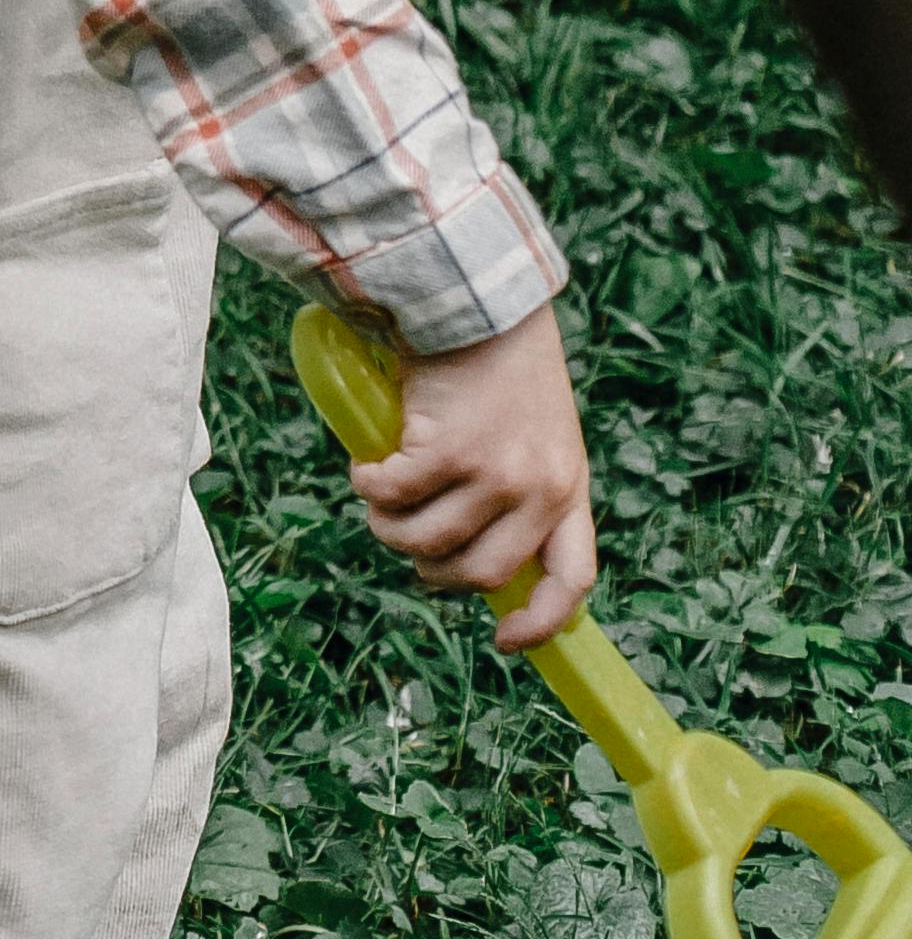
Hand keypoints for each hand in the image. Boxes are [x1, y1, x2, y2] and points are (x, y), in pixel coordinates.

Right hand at [351, 302, 596, 648]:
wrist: (482, 296)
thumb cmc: (502, 361)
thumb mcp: (536, 432)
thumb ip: (520, 485)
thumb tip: (467, 544)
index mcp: (569, 488)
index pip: (573, 578)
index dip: (543, 623)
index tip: (506, 642)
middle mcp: (541, 490)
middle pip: (484, 575)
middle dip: (436, 573)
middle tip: (410, 544)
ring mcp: (497, 474)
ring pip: (429, 541)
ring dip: (389, 529)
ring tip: (377, 499)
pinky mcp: (449, 450)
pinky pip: (395, 494)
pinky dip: (369, 486)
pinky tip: (365, 467)